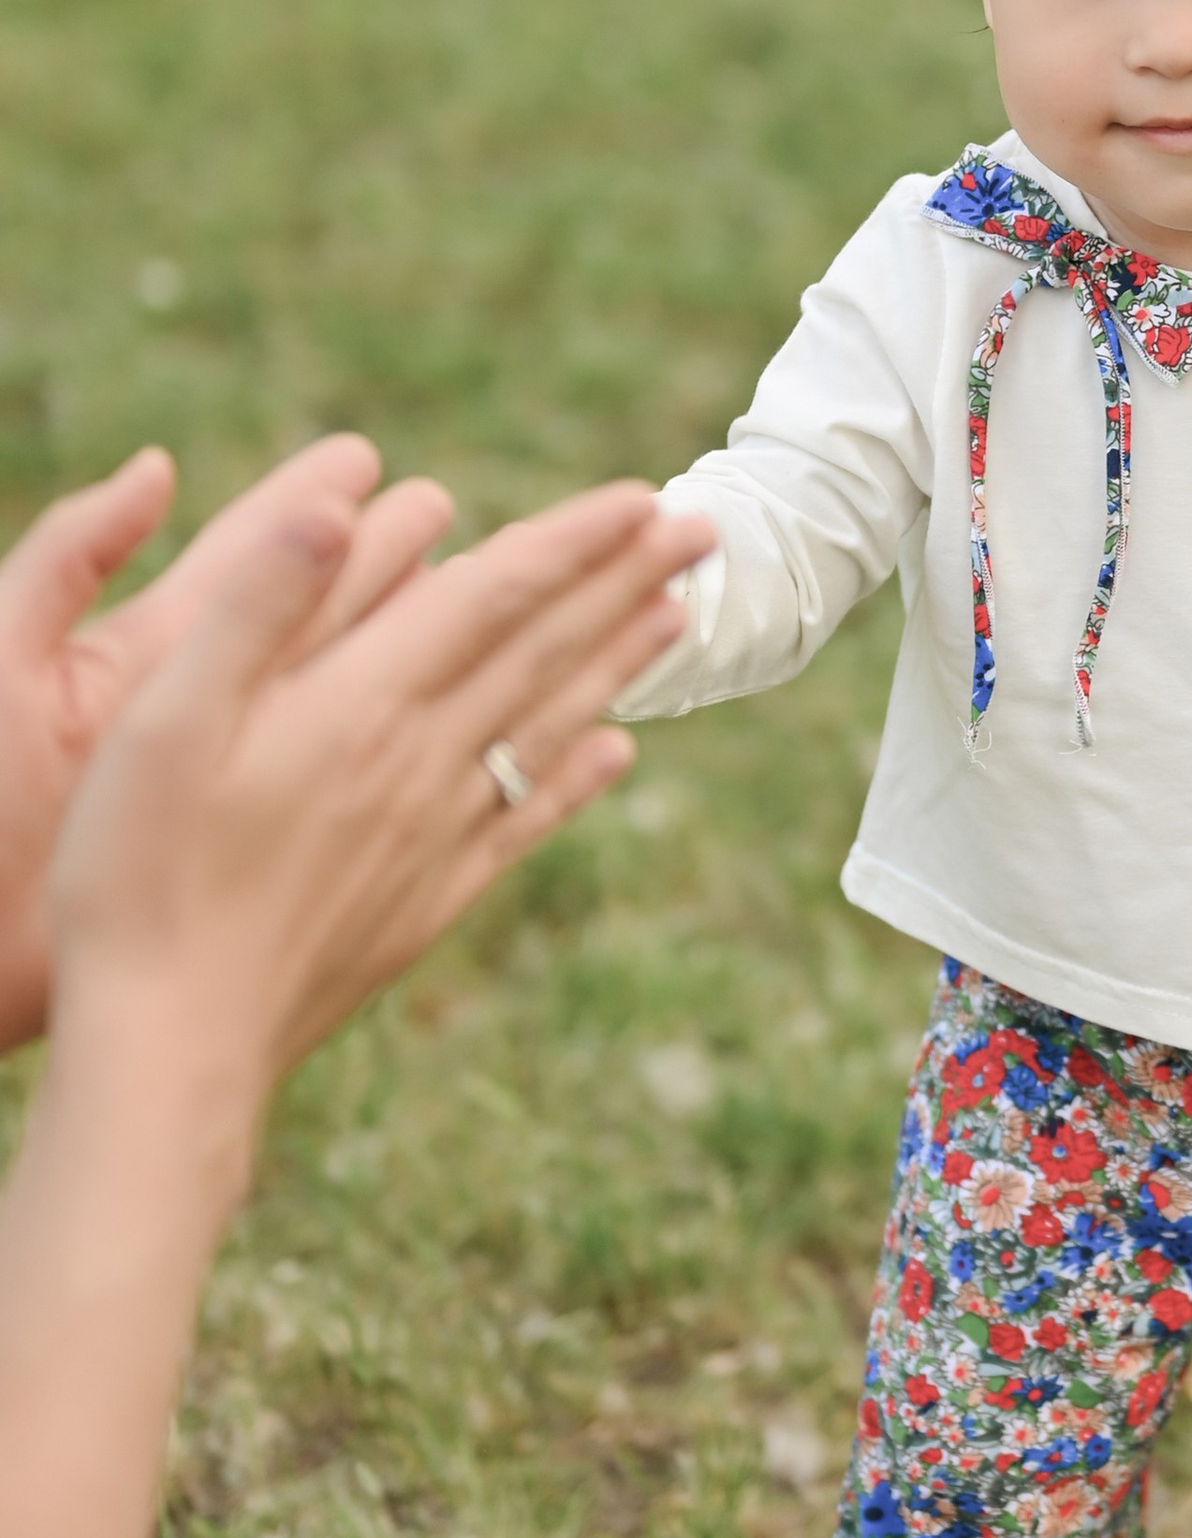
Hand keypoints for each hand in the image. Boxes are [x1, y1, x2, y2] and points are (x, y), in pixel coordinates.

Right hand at [46, 478, 714, 1143]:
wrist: (172, 1041)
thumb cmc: (144, 871)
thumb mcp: (168, 715)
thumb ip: (258, 604)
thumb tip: (333, 504)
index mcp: (362, 704)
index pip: (494, 596)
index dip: (570, 540)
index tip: (640, 496)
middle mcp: (420, 763)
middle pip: (543, 651)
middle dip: (623, 581)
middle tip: (701, 528)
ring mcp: (433, 835)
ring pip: (549, 725)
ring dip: (618, 661)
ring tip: (678, 612)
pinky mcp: (428, 898)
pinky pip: (524, 819)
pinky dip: (579, 776)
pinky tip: (619, 751)